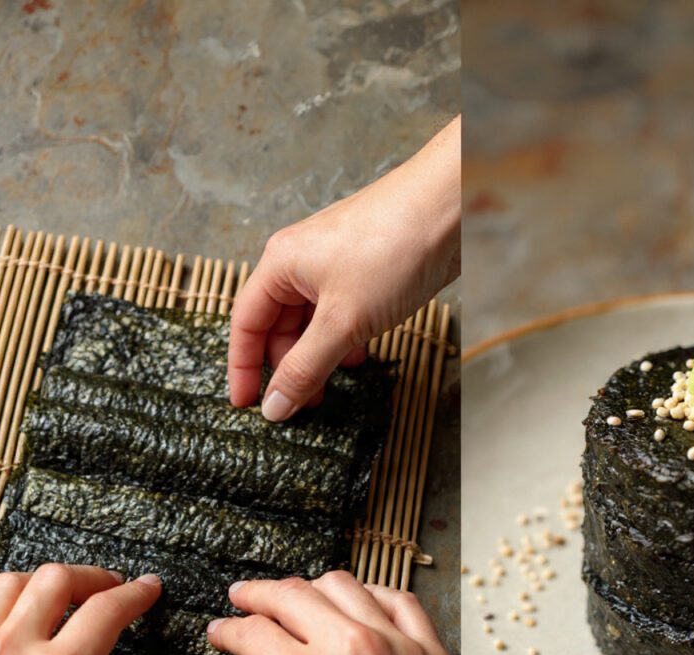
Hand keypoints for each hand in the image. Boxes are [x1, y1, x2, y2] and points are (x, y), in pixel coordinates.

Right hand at [207, 571, 459, 654]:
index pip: (253, 632)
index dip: (228, 629)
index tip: (220, 632)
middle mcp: (349, 650)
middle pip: (291, 594)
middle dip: (258, 594)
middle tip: (244, 598)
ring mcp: (394, 644)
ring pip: (343, 586)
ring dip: (310, 588)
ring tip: (297, 599)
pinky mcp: (430, 651)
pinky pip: (398, 600)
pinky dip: (371, 593)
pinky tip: (359, 604)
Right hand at [228, 116, 459, 420]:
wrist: (450, 208)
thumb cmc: (393, 249)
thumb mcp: (343, 321)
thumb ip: (305, 366)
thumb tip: (274, 405)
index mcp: (280, 264)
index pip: (246, 324)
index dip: (243, 367)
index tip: (244, 405)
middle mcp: (301, 261)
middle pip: (278, 325)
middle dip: (287, 366)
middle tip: (302, 406)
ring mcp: (334, 264)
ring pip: (312, 321)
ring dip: (318, 356)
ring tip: (332, 387)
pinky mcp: (365, 270)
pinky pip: (341, 313)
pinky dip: (344, 339)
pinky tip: (360, 356)